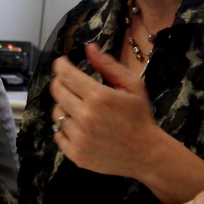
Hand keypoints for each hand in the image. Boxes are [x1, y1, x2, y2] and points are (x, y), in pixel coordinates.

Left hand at [49, 43, 203, 203]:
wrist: (146, 154)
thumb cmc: (140, 117)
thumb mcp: (132, 85)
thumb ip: (109, 65)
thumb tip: (89, 48)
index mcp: (98, 97)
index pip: (66, 75)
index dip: (61, 66)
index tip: (61, 63)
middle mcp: (85, 116)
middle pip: (57, 92)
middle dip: (60, 82)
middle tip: (69, 83)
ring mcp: (78, 138)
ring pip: (57, 114)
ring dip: (65, 107)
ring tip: (79, 108)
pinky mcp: (75, 154)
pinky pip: (58, 135)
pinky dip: (64, 129)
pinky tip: (78, 126)